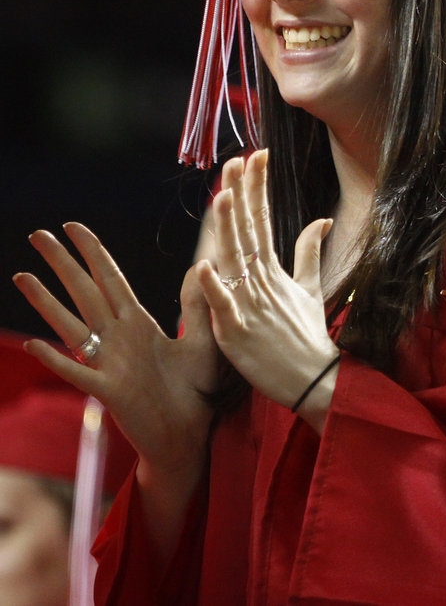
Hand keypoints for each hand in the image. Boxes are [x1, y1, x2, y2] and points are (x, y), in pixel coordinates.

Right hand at [13, 223, 218, 482]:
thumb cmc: (195, 392)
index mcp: (139, 325)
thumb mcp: (203, 342)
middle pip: (86, 292)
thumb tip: (201, 264)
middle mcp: (119, 339)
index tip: (73, 227)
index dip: (93, 253)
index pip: (111, 280)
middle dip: (63, 263)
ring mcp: (110, 365)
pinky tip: (36, 344)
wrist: (189, 438)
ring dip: (47, 302)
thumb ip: (198, 305)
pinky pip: (79, 373)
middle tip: (38, 234)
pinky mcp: (110, 393)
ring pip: (73, 326)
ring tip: (23, 276)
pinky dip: (57, 359)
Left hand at [197, 150, 339, 431]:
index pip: (264, 218)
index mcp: (273, 270)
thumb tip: (322, 218)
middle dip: (243, 193)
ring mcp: (250, 304)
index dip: (259, 187)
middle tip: (238, 160)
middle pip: (248, 230)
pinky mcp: (238, 331)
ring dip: (229, 228)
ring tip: (223, 195)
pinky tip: (204, 263)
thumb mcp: (311, 289)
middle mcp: (261, 281)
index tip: (257, 155)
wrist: (314, 380)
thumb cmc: (307, 336)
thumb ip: (309, 251)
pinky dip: (214, 286)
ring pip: (235, 259)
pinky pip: (223, 305)